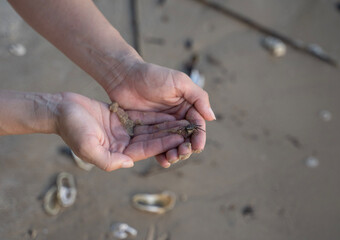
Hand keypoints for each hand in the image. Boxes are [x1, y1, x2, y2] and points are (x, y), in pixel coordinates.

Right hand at [55, 92, 184, 170]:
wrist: (60, 110)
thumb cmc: (72, 129)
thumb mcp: (88, 148)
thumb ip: (109, 160)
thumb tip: (129, 164)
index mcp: (117, 153)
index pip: (146, 150)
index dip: (163, 144)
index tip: (180, 138)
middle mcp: (122, 144)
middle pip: (150, 140)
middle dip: (169, 135)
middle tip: (187, 130)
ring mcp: (122, 131)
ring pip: (148, 129)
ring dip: (165, 126)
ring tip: (182, 121)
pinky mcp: (120, 119)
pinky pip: (141, 119)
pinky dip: (154, 118)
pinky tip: (168, 115)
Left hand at [104, 59, 215, 166]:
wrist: (125, 77)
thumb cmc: (154, 76)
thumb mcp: (180, 82)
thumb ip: (198, 98)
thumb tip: (212, 117)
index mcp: (187, 107)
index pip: (196, 125)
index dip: (198, 137)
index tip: (197, 146)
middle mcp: (176, 118)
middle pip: (185, 138)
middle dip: (186, 147)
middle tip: (183, 153)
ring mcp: (162, 127)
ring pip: (172, 144)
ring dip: (175, 153)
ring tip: (172, 158)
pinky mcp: (147, 133)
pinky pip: (156, 146)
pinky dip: (161, 154)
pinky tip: (163, 161)